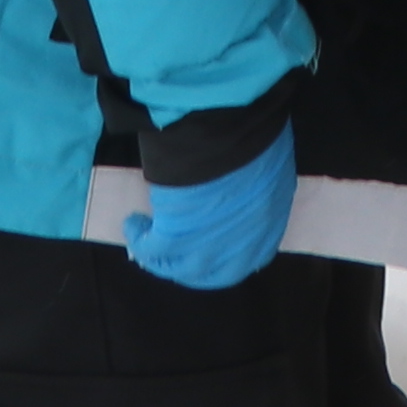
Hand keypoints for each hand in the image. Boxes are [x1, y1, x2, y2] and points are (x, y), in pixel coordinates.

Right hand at [121, 121, 294, 290]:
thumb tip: (248, 185)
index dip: (229, 255)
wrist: (234, 134)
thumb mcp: (273, 164)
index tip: (215, 245)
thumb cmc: (260, 137)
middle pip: (212, 273)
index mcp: (270, 227)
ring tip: (145, 231)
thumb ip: (263, 185)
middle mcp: (241, 248)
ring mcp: (208, 249)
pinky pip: (152, 249)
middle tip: (175, 248)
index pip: (252, 258)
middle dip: (191, 264)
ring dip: (160, 256)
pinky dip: (139, 240)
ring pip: (180, 268)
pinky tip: (133, 224)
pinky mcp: (176, 239)